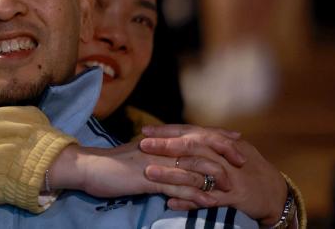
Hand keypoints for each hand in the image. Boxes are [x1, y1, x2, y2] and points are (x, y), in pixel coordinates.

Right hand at [48, 142, 227, 206]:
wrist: (90, 167)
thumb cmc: (113, 163)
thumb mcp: (139, 153)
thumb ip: (158, 152)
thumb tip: (173, 153)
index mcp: (160, 139)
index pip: (194, 132)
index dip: (217, 135)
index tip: (237, 138)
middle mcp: (161, 146)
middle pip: (199, 144)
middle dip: (224, 151)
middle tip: (244, 159)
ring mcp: (156, 161)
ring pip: (192, 166)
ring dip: (214, 176)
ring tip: (233, 187)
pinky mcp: (148, 178)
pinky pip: (176, 186)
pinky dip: (194, 194)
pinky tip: (208, 201)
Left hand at [140, 124, 287, 225]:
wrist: (276, 193)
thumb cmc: (250, 169)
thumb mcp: (231, 150)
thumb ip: (209, 141)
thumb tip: (184, 133)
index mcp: (220, 143)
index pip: (190, 132)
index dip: (167, 131)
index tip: (145, 130)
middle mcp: (223, 156)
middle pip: (190, 147)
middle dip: (165, 145)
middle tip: (142, 144)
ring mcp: (227, 176)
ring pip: (195, 173)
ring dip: (171, 173)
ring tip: (149, 173)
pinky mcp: (232, 196)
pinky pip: (206, 199)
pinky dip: (188, 201)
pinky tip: (170, 202)